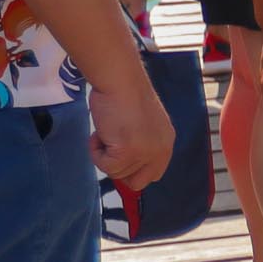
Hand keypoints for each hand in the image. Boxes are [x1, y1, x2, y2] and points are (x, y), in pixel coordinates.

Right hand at [87, 69, 175, 188]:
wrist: (119, 80)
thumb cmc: (124, 94)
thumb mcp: (143, 124)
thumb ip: (142, 143)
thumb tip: (128, 163)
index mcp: (166, 142)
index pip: (154, 174)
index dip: (133, 170)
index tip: (119, 158)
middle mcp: (160, 150)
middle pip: (137, 182)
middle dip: (119, 169)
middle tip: (109, 148)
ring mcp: (145, 152)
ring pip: (117, 174)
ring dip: (105, 155)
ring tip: (105, 130)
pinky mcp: (127, 152)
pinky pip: (105, 166)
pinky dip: (95, 152)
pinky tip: (99, 133)